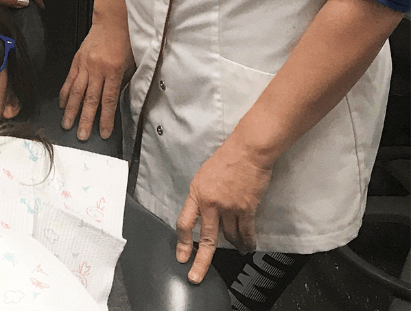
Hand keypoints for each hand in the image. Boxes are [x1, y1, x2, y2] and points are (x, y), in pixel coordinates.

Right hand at [59, 22, 132, 139]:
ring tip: (67, 123)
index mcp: (113, 70)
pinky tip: (62, 104)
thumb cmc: (125, 41)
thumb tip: (114, 101)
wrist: (112, 20)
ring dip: (71, 110)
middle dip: (85, 119)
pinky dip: (65, 93)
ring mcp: (85, 64)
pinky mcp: (77, 60)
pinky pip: (69, 79)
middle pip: (90, 99)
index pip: (108, 100)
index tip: (103, 132)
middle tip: (81, 135)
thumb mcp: (130, 63)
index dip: (106, 118)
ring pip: (76, 91)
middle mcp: (97, 69)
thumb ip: (122, 82)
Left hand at [175, 134, 273, 282]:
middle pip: (206, 239)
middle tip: (195, 276)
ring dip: (232, 245)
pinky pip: (246, 232)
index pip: (185, 223)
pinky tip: (247, 246)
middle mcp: (211, 203)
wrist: (247, 152)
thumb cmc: (225, 160)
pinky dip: (247, 242)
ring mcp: (230, 208)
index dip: (182, 242)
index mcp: (196, 194)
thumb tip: (201, 214)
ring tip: (235, 249)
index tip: (181, 256)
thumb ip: (201, 196)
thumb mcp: (203, 176)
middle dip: (200, 260)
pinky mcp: (247, 209)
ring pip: (228, 237)